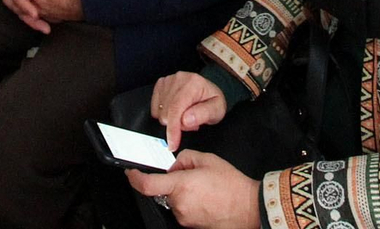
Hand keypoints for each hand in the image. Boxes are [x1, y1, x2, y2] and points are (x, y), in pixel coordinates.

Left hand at [127, 150, 260, 228]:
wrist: (248, 207)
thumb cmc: (231, 185)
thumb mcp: (208, 159)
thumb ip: (186, 157)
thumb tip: (176, 165)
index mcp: (180, 186)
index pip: (147, 184)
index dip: (134, 178)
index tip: (131, 173)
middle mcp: (179, 204)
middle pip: (164, 191)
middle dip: (173, 182)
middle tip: (194, 177)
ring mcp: (184, 218)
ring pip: (174, 201)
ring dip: (183, 194)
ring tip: (205, 190)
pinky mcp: (190, 226)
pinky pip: (183, 211)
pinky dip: (190, 203)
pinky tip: (207, 200)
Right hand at [150, 71, 227, 150]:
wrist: (208, 90)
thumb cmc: (212, 99)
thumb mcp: (216, 110)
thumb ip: (203, 114)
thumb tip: (185, 120)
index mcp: (192, 83)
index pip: (176, 109)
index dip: (173, 129)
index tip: (172, 144)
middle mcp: (178, 80)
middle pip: (167, 113)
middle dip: (178, 125)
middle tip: (192, 122)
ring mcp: (168, 81)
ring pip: (160, 113)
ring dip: (172, 120)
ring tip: (186, 115)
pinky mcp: (160, 85)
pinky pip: (155, 109)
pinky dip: (164, 115)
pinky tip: (176, 111)